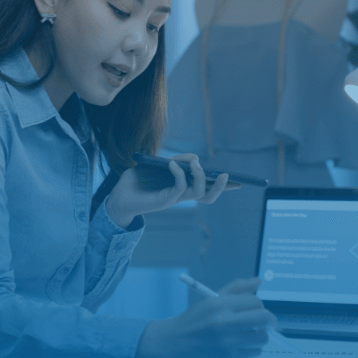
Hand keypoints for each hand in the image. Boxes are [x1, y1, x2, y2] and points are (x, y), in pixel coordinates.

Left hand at [105, 153, 240, 226]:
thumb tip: (195, 157)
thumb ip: (177, 160)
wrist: (118, 195)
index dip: (224, 186)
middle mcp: (182, 195)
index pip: (207, 188)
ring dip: (201, 177)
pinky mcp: (165, 200)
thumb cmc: (138, 180)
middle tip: (225, 175)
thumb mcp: (159, 165)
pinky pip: (179, 187)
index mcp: (183, 187)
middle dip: (221, 187)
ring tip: (197, 164)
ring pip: (198, 194)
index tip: (238, 181)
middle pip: (209, 196)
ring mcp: (175, 199)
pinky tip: (172, 163)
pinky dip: (179, 173)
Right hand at [135, 278, 276, 357]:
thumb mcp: (211, 299)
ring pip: (262, 337)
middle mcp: (224, 322)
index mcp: (220, 304)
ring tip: (249, 333)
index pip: (256, 301)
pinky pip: (255, 352)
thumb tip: (259, 281)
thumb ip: (236, 288)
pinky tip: (241, 344)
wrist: (172, 343)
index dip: (259, 305)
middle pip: (264, 319)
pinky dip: (252, 348)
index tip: (255, 309)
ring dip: (260, 335)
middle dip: (269, 320)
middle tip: (266, 322)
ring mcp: (227, 342)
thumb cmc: (193, 319)